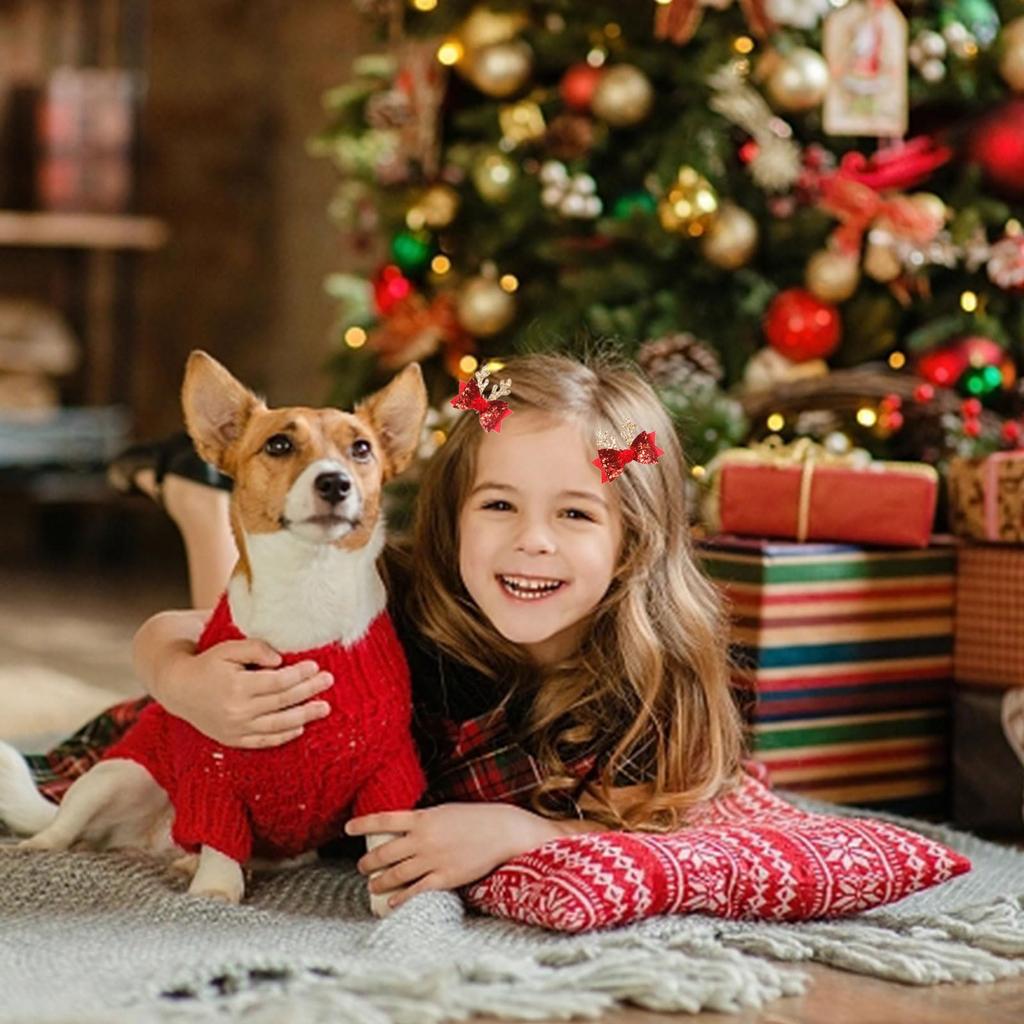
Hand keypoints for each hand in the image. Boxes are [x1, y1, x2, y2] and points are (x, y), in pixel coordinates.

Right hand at [158, 640, 333, 747]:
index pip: (278, 682)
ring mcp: (236, 729)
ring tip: (325, 707)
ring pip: (278, 725)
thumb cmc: (208, 664)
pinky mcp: (233, 740)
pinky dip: (283, 736)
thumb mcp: (228, 649)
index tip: (316, 666)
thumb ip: (255, 649)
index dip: (299, 674)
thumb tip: (281, 660)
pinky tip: (300, 727)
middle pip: (282, 702)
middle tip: (329, 681)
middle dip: (309, 691)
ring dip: (304, 716)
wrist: (179, 689)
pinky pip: (264, 742)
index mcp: (237, 687)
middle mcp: (238, 711)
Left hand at [346, 803, 562, 908]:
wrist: (501, 831)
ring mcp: (432, 859)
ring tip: (372, 886)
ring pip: (395, 874)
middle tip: (362, 867)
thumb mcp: (444, 812)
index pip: (383, 820)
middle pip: (384, 853)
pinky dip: (400, 899)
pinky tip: (391, 903)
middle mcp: (423, 839)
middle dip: (368, 862)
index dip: (362, 824)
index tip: (347, 828)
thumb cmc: (474, 819)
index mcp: (422, 818)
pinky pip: (415, 891)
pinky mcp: (444, 878)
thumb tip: (402, 830)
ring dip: (379, 882)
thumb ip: (423, 821)